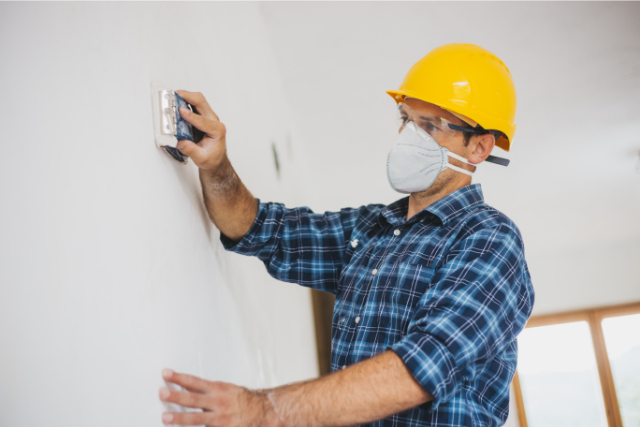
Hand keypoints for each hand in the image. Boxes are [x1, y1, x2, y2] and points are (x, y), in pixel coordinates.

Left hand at [159, 369, 276, 426]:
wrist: (262, 411)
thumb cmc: (240, 399)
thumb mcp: (224, 389)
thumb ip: (205, 390)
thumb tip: (184, 385)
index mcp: (217, 389)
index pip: (194, 381)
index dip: (179, 377)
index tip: (165, 373)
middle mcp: (217, 403)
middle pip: (193, 399)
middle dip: (176, 396)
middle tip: (162, 393)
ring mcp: (219, 418)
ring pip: (196, 418)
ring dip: (179, 418)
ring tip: (165, 417)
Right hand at [174, 90, 226, 170]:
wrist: (216, 160)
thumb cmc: (212, 159)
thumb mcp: (201, 158)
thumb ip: (190, 150)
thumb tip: (179, 141)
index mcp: (217, 130)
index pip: (203, 120)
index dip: (191, 116)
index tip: (180, 112)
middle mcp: (214, 121)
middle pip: (201, 102)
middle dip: (187, 96)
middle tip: (174, 96)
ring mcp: (208, 117)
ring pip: (197, 100)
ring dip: (185, 97)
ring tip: (172, 97)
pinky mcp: (201, 117)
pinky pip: (193, 104)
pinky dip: (184, 101)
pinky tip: (175, 103)